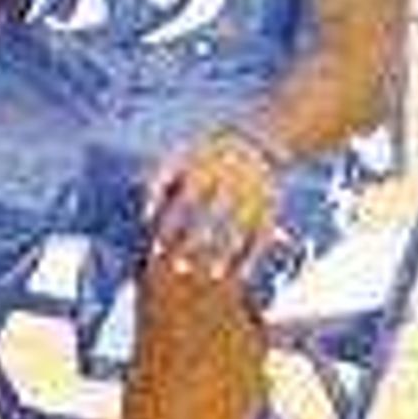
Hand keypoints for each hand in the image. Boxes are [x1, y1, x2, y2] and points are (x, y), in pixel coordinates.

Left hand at [145, 127, 285, 283]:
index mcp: (205, 169)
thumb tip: (145, 217)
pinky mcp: (272, 209)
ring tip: (211, 275)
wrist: (255, 142)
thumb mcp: (178, 158)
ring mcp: (254, 196)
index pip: (185, 202)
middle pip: (213, 217)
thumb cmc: (203, 157)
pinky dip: (253, 257)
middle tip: (178, 268)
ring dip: (226, 254)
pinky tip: (242, 276)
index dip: (170, 226)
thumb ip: (158, 184)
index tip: (156, 250)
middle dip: (195, 243)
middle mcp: (232, 183)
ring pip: (241, 230)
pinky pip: (263, 236)